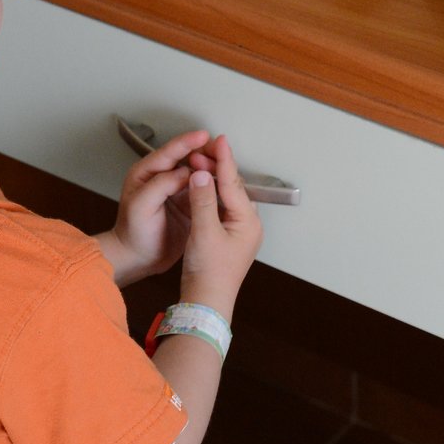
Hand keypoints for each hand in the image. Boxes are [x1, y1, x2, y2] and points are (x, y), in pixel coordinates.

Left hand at [97, 128, 213, 285]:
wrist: (137, 258)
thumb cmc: (132, 232)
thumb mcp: (141, 205)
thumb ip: (161, 185)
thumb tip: (185, 171)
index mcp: (147, 172)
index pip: (170, 151)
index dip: (187, 142)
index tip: (203, 135)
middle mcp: (163, 178)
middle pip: (188, 157)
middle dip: (205, 151)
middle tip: (221, 149)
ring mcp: (177, 190)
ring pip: (199, 172)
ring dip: (212, 166)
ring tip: (227, 164)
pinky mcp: (189, 204)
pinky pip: (205, 189)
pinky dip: (215, 184)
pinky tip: (226, 182)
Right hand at [179, 134, 262, 321]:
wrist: (206, 303)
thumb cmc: (210, 274)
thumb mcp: (204, 233)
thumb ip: (202, 201)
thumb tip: (200, 174)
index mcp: (248, 221)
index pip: (233, 183)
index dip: (224, 160)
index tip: (219, 140)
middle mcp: (247, 224)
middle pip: (231, 187)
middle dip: (215, 167)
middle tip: (199, 150)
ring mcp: (237, 230)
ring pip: (224, 195)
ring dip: (210, 179)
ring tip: (196, 163)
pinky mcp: (225, 236)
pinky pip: (218, 206)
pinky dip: (207, 194)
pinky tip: (197, 187)